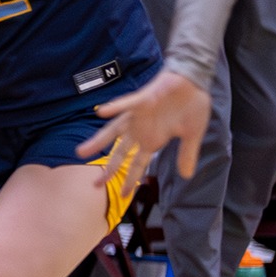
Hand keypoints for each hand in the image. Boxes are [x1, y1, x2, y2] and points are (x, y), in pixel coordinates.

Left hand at [75, 69, 211, 187]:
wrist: (194, 81)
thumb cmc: (191, 107)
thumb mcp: (192, 135)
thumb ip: (186, 154)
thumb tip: (187, 176)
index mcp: (152, 140)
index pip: (137, 163)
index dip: (130, 178)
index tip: (123, 195)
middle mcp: (140, 130)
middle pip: (120, 152)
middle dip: (108, 168)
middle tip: (95, 185)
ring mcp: (138, 115)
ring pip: (113, 130)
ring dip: (98, 140)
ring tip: (81, 152)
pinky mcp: (143, 99)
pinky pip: (126, 104)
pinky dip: (115, 107)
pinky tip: (101, 112)